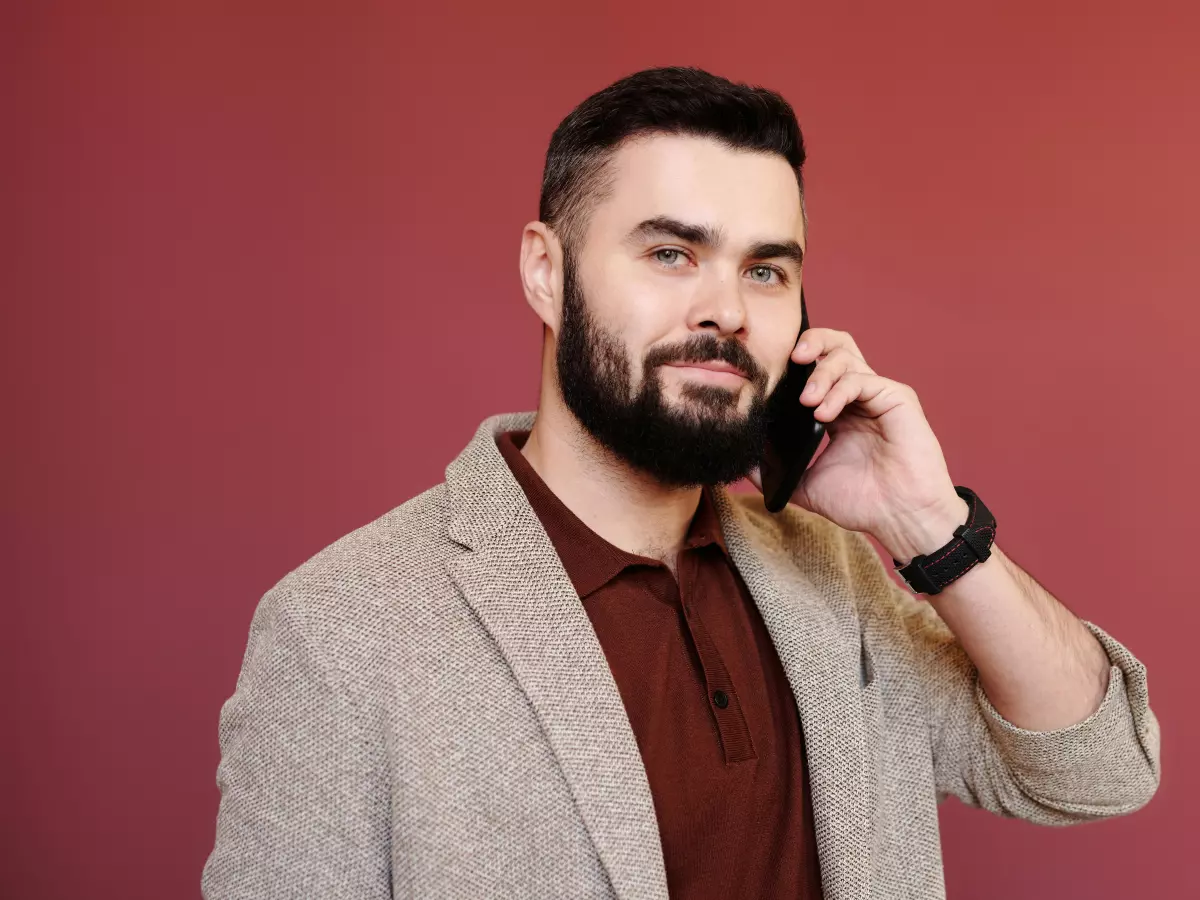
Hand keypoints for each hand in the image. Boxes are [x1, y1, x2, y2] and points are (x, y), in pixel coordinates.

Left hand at [748, 328, 967, 562]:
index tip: (768, 373)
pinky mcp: (898, 398)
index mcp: (838, 410)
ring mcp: (878, 395)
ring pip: (847, 356)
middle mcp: (858, 397)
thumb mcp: (805, 484)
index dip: (793, 363)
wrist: (900, 520)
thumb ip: (773, 471)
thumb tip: (740, 460)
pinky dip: (839, 391)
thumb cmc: (862, 503)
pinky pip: (863, 380)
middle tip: (791, 358)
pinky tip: (824, 414)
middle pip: (835, 346)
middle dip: (812, 342)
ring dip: (821, 373)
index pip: (815, 368)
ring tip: (806, 401)